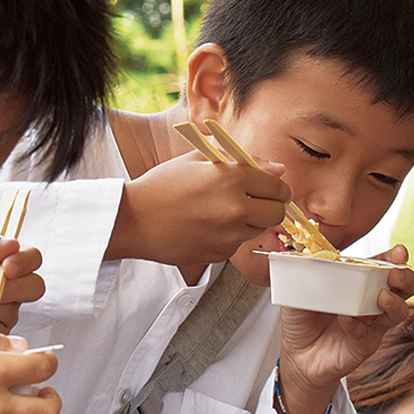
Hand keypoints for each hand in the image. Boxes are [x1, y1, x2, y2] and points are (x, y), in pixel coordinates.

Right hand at [109, 151, 292, 267]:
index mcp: (234, 179)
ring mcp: (229, 235)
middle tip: (256, 202)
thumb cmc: (163, 185)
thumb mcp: (200, 159)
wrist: (134, 221)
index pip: (279, 187)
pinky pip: (237, 244)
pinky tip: (207, 226)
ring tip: (222, 212)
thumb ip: (243, 160)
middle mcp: (236, 209)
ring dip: (250, 222)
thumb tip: (277, 169)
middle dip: (271, 207)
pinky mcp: (219, 254)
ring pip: (258, 230)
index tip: (272, 189)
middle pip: (277, 214)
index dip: (278, 187)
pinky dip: (229, 236)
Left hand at [275, 245, 413, 413]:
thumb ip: (307, 272)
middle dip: (405, 277)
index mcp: (359, 280)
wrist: (296, 355)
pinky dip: (358, 324)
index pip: (383, 264)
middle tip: (394, 274)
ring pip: (398, 311)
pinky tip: (346, 319)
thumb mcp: (299, 290)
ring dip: (393, 302)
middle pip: (404, 286)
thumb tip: (311, 254)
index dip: (394, 258)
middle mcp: (371, 300)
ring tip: (381, 297)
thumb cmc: (301, 319)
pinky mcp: (364, 343)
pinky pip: (367, 332)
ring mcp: (371, 322)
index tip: (399, 252)